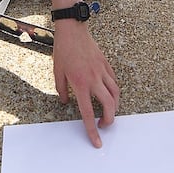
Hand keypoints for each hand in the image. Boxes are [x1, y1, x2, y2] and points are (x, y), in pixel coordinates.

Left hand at [52, 20, 118, 147]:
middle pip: (109, 105)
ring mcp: (102, 71)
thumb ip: (61, 90)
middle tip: (104, 125)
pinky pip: (113, 81)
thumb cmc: (63, 50)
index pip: (88, 113)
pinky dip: (114, 90)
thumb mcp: (57, 72)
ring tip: (109, 111)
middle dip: (109, 119)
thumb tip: (65, 101)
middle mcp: (94, 80)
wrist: (72, 30)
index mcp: (80, 84)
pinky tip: (109, 93)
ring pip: (116, 93)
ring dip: (115, 106)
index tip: (97, 142)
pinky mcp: (106, 64)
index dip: (92, 130)